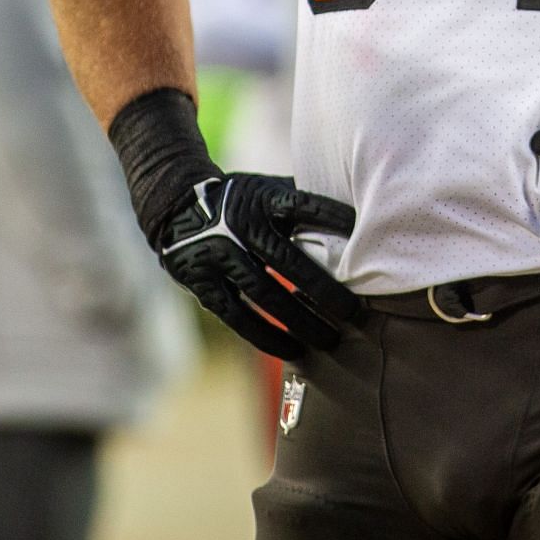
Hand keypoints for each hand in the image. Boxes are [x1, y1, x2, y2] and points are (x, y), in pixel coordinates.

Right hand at [151, 173, 361, 359]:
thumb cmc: (239, 200)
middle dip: (324, 291)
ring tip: (330, 340)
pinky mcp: (204, 283)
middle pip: (289, 262)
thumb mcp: (265, 189)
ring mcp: (220, 256)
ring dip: (301, 321)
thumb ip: (298, 203)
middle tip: (354, 313)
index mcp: (262, 199)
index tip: (364, 239)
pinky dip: (267, 336)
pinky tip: (293, 351)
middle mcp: (240, 227)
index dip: (335, 221)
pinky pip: (239, 316)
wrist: (175, 205)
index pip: (305, 207)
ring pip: (266, 295)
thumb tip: (352, 217)